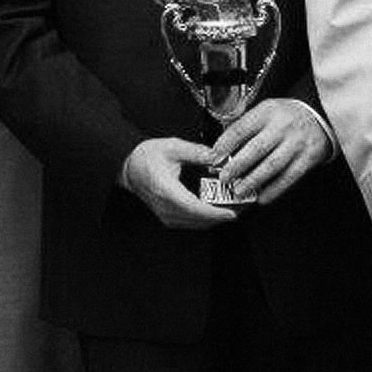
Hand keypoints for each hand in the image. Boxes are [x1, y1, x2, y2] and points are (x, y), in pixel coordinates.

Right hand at [119, 137, 237, 229]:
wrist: (129, 168)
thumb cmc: (146, 157)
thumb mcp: (172, 147)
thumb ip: (197, 152)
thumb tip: (218, 156)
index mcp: (167, 191)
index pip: (195, 209)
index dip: (216, 213)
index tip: (233, 212)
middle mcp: (166, 208)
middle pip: (200, 220)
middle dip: (223, 215)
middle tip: (243, 206)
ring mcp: (166, 215)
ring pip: (198, 224)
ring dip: (217, 218)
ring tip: (235, 206)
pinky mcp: (169, 217)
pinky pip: (192, 223)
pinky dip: (207, 218)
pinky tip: (219, 208)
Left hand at [209, 99, 331, 204]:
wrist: (320, 116)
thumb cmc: (286, 115)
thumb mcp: (265, 110)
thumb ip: (245, 124)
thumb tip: (221, 145)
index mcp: (267, 111)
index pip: (242, 128)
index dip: (225, 144)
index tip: (214, 157)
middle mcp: (282, 127)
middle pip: (256, 148)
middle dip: (237, 165)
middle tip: (224, 177)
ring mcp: (296, 143)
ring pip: (272, 165)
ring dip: (253, 180)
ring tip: (239, 191)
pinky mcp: (308, 158)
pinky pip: (289, 177)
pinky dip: (275, 189)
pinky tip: (262, 198)